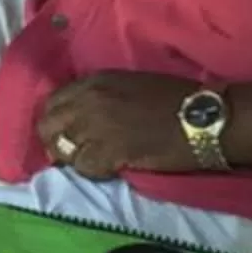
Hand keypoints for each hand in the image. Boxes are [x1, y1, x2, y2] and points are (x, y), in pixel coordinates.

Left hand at [35, 72, 205, 181]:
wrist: (203, 117)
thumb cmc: (174, 98)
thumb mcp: (128, 84)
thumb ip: (98, 96)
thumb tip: (79, 115)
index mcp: (94, 81)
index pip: (52, 102)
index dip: (55, 121)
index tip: (65, 133)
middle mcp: (88, 100)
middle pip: (48, 126)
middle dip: (55, 141)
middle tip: (72, 153)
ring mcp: (96, 126)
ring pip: (62, 150)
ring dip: (74, 159)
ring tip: (93, 162)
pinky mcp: (109, 152)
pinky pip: (84, 167)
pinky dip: (93, 171)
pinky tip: (110, 168)